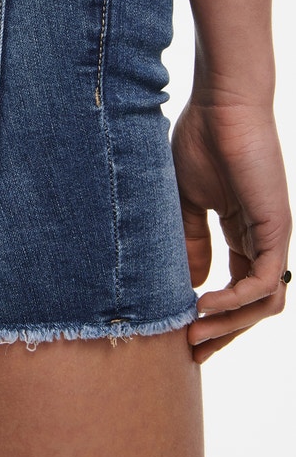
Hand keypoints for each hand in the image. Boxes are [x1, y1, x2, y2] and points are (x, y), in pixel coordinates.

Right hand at [172, 93, 290, 362]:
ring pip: (263, 302)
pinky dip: (235, 301)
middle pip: (253, 305)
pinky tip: (203, 305)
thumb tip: (190, 284)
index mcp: (242, 232)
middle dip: (224, 333)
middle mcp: (262, 239)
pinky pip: (264, 281)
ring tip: (194, 334)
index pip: (236, 288)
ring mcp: (272, 235)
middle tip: (191, 351)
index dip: (213, 315)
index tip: (180, 331)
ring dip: (230, 325)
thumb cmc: (200, 140)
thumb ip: (190, 240)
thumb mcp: (186, 200)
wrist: (220, 105)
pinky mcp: (275, 228)